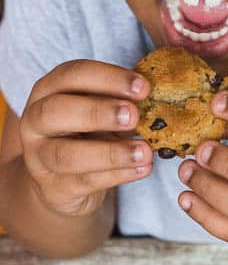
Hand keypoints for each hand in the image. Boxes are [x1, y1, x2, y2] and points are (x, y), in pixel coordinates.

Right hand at [20, 60, 152, 215]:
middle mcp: (35, 122)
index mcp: (47, 92)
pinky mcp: (53, 188)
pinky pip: (84, 182)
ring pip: (67, 155)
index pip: (71, 76)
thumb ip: (117, 105)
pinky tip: (142, 170)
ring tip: (145, 152)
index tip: (143, 88)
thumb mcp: (97, 116)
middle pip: (57, 111)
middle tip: (134, 116)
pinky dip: (117, 176)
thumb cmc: (85, 140)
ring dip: (110, 153)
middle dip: (98, 112)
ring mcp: (39, 158)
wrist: (61, 185)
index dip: (107, 78)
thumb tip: (156, 99)